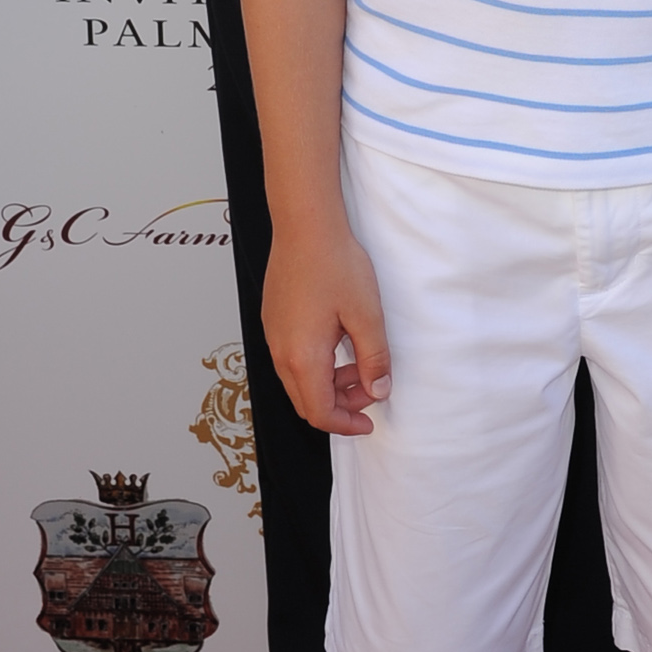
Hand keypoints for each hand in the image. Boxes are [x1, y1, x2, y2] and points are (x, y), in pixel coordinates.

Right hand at [261, 214, 391, 435]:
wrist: (305, 226)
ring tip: (359, 363)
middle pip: (306, 401)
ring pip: (298, 381)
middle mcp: (281, 352)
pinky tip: (339, 343)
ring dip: (328, 385)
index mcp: (303, 357)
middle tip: (371, 388)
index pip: (319, 413)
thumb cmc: (335, 265)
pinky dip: (316, 366)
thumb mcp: (367, 315)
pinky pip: (291, 359)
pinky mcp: (273, 322)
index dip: (346, 425)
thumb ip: (374, 358)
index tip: (370, 422)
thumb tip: (378, 391)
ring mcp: (273, 336)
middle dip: (340, 405)